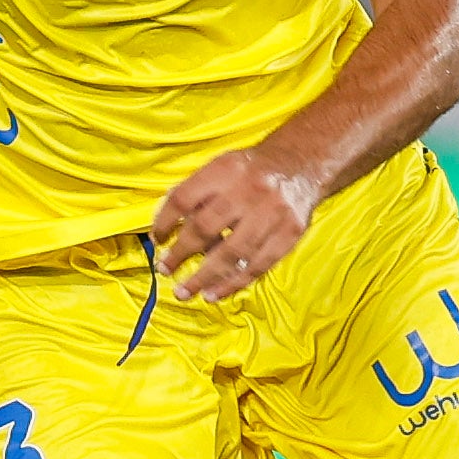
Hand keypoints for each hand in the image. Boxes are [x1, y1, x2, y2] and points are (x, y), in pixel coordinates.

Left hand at [153, 149, 319, 302]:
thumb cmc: (251, 171)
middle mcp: (249, 190)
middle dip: (180, 253)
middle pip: (205, 227)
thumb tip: (167, 228)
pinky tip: (215, 293)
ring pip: (232, 253)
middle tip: (165, 270)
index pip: (184, 198)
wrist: (300, 165)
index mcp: (225, 170)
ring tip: (185, 292)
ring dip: (204, 277)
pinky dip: (233, 283)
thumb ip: (196, 193)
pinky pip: (258, 265)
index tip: (157, 239)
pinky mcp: (289, 232)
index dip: (165, 221)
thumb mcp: (221, 168)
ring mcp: (272, 213)